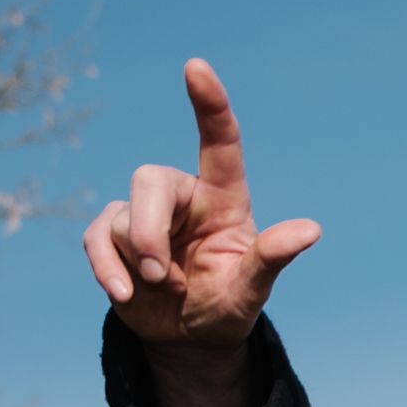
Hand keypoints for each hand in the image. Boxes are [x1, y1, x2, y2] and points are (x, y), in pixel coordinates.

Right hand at [82, 58, 321, 406]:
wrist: (188, 338)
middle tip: (162, 275)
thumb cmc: (226, 306)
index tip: (196, 67)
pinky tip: (124, 295)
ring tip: (164, 290)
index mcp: (223, 198)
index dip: (209, 104)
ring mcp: (143, 215)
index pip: (219, 142)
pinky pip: (96, 238)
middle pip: (150, 179)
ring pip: (123, 216)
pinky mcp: (112, 237)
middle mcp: (182, 197)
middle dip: (148, 229)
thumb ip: (271, 258)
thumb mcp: (251, 290)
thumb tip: (311, 230)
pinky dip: (107, 269)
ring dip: (138, 262)